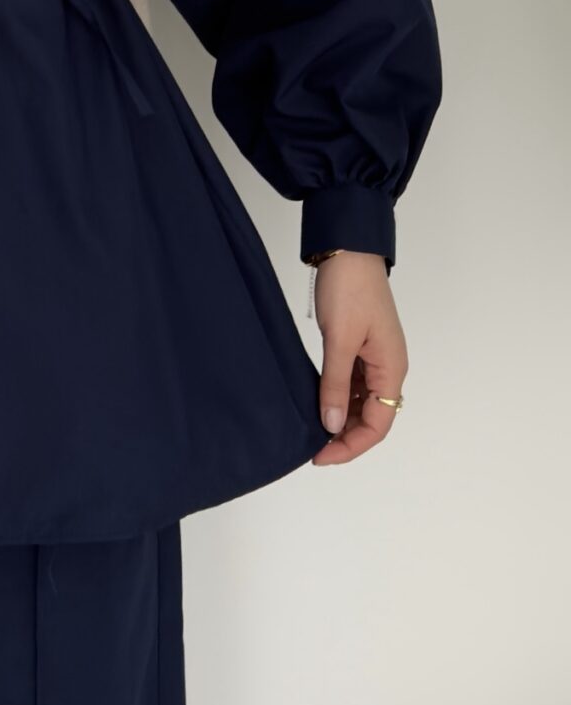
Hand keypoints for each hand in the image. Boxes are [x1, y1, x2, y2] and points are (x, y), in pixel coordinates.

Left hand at [309, 250, 407, 464]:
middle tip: (312, 448)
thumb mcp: (339, 340)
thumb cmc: (349, 289)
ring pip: (362, 402)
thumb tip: (333, 426)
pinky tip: (317, 402)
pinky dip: (337, 397)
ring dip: (341, 419)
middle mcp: (388, 367)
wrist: (349, 248)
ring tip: (312, 429)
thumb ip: (335, 385)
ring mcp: (375, 357)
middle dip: (346, 437)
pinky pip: (353, 383)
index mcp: (391, 369)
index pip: (378, 425)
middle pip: (373, 417)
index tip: (321, 456)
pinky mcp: (361, 346)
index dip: (351, 446)